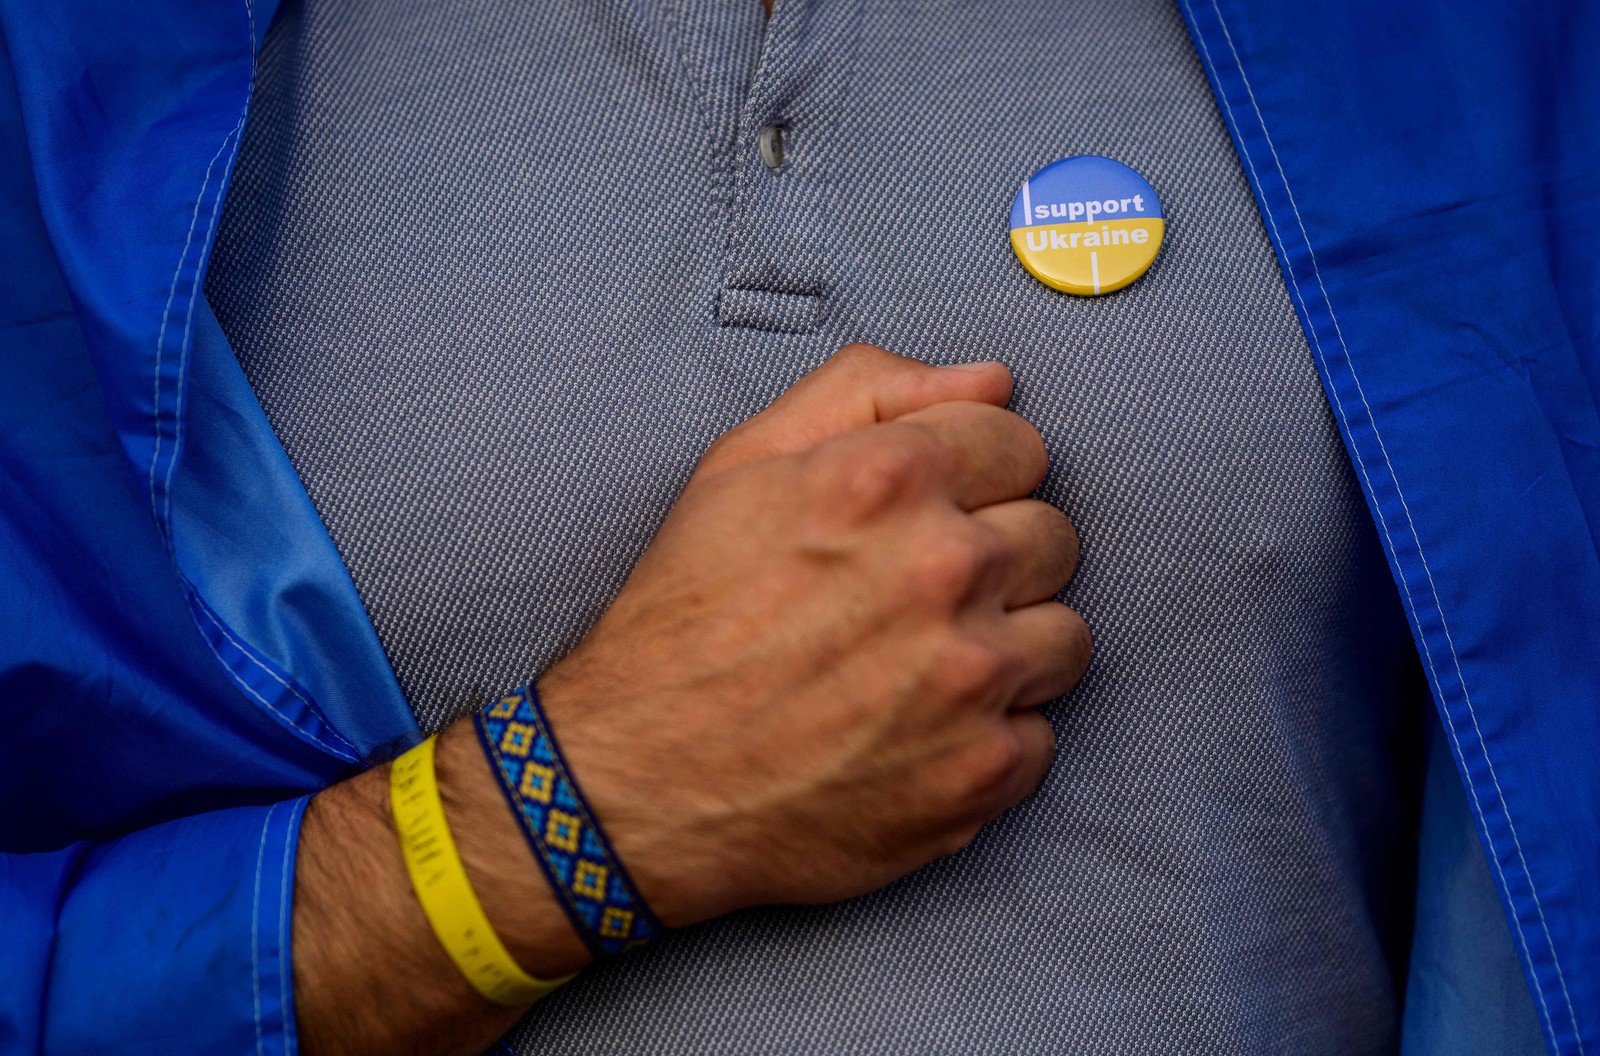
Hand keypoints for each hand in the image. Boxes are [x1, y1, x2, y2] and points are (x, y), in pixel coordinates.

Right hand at [536, 343, 1089, 926]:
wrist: (638, 781)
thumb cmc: (685, 618)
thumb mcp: (740, 467)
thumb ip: (865, 392)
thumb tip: (989, 380)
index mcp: (889, 479)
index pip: (1019, 443)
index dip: (976, 476)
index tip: (936, 515)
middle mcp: (944, 570)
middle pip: (1053, 536)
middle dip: (998, 557)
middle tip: (919, 597)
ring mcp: (970, 678)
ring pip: (1065, 636)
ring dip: (1010, 647)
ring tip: (925, 667)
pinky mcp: (980, 773)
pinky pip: (1041, 735)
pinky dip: (989, 738)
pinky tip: (917, 734)